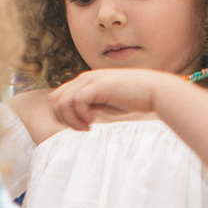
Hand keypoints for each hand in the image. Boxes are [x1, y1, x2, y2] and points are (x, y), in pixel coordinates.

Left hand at [47, 68, 177, 130]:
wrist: (153, 91)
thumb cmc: (133, 99)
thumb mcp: (106, 104)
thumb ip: (91, 106)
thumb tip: (77, 118)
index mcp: (85, 82)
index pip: (58, 98)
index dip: (63, 116)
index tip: (80, 126)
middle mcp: (84, 79)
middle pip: (54, 99)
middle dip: (63, 118)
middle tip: (81, 128)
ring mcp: (90, 80)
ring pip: (63, 101)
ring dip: (72, 119)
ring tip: (88, 127)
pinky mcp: (98, 85)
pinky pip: (76, 101)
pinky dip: (80, 115)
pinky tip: (93, 121)